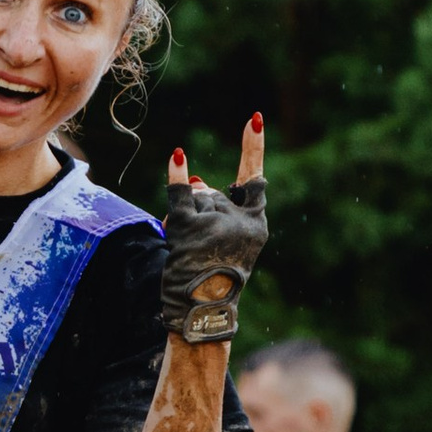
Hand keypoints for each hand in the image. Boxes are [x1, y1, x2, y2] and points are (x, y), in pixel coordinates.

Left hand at [159, 116, 267, 344]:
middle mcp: (242, 221)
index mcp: (256, 226)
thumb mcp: (222, 245)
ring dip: (184, 221)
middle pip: (211, 194)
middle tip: (199, 251)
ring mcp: (217, 222)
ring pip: (193, 201)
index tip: (254, 119)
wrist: (203, 312)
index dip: (252, 148)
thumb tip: (199, 177)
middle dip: (199, 214)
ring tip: (189, 254)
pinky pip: (180, 195)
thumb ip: (215, 210)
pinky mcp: (191, 226)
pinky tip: (178, 156)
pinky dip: (175, 176)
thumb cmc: (212, 282)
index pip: (255, 181)